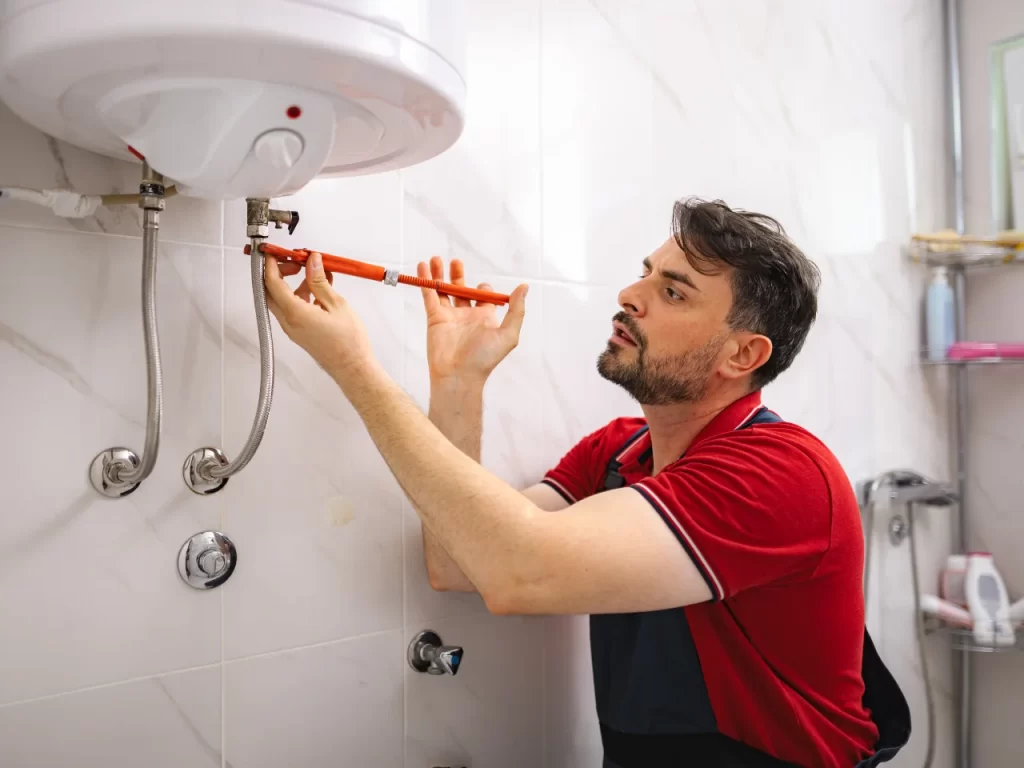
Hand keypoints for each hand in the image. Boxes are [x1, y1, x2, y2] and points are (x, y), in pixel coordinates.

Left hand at [264, 252, 376, 382]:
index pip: (273, 283)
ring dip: (295, 284)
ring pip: (283, 300)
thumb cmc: (348, 343)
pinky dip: (301, 296)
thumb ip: (320, 281)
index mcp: (295, 313)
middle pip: (273, 291)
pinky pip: (293, 309)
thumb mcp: (336, 304)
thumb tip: (312, 262)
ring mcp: (293, 329)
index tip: (277, 253)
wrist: (353, 368)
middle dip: (281, 272)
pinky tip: (320, 292)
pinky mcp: (300, 332)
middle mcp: (289, 322)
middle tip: (297, 262)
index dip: (272, 264)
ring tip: (317, 276)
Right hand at [418, 257, 527, 385]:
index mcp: (485, 317)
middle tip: (456, 261)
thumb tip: (524, 287)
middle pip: (462, 289)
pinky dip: (426, 281)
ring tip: (436, 259)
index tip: (483, 288)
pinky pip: (429, 295)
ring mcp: (449, 316)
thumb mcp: (509, 334)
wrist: (459, 375)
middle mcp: (467, 315)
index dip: (484, 288)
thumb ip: (517, 310)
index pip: (484, 296)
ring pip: (443, 290)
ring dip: (439, 274)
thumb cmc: (485, 358)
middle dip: (458, 274)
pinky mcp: (434, 318)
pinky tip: (423, 267)